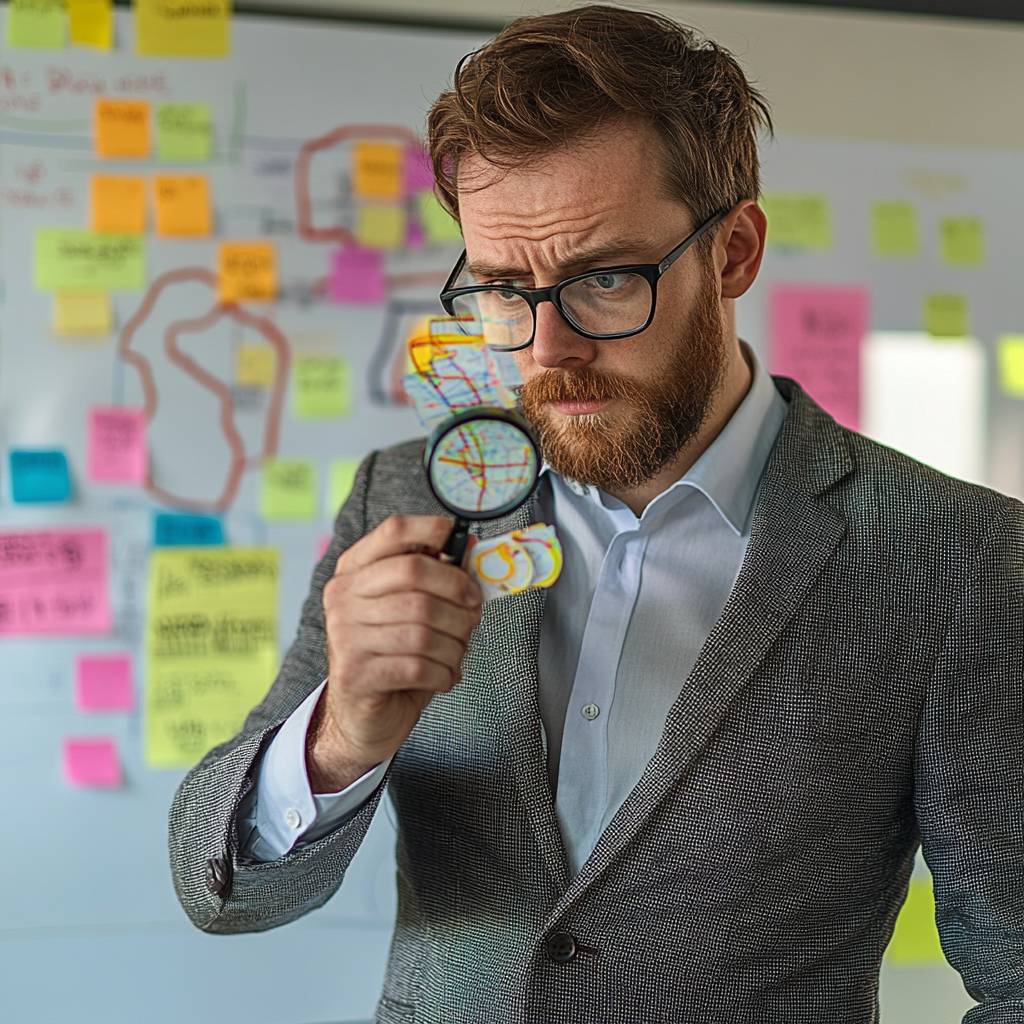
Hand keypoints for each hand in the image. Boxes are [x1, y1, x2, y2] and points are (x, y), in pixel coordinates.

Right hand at [307, 515, 483, 790]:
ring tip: (456, 653)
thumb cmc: (394, 655)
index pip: (393, 532)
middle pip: (415, 574)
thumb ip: (435, 578)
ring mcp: (344, 635)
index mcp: (354, 571)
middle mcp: (343, 597)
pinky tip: (443, 676)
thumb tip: (470, 546)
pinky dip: (444, 672)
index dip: (432, 530)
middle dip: (457, 594)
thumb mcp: (411, 610)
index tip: (458, 541)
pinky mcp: (355, 673)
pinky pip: (419, 664)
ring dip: (455, 643)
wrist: (363, 716)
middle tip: (473, 612)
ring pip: (423, 626)